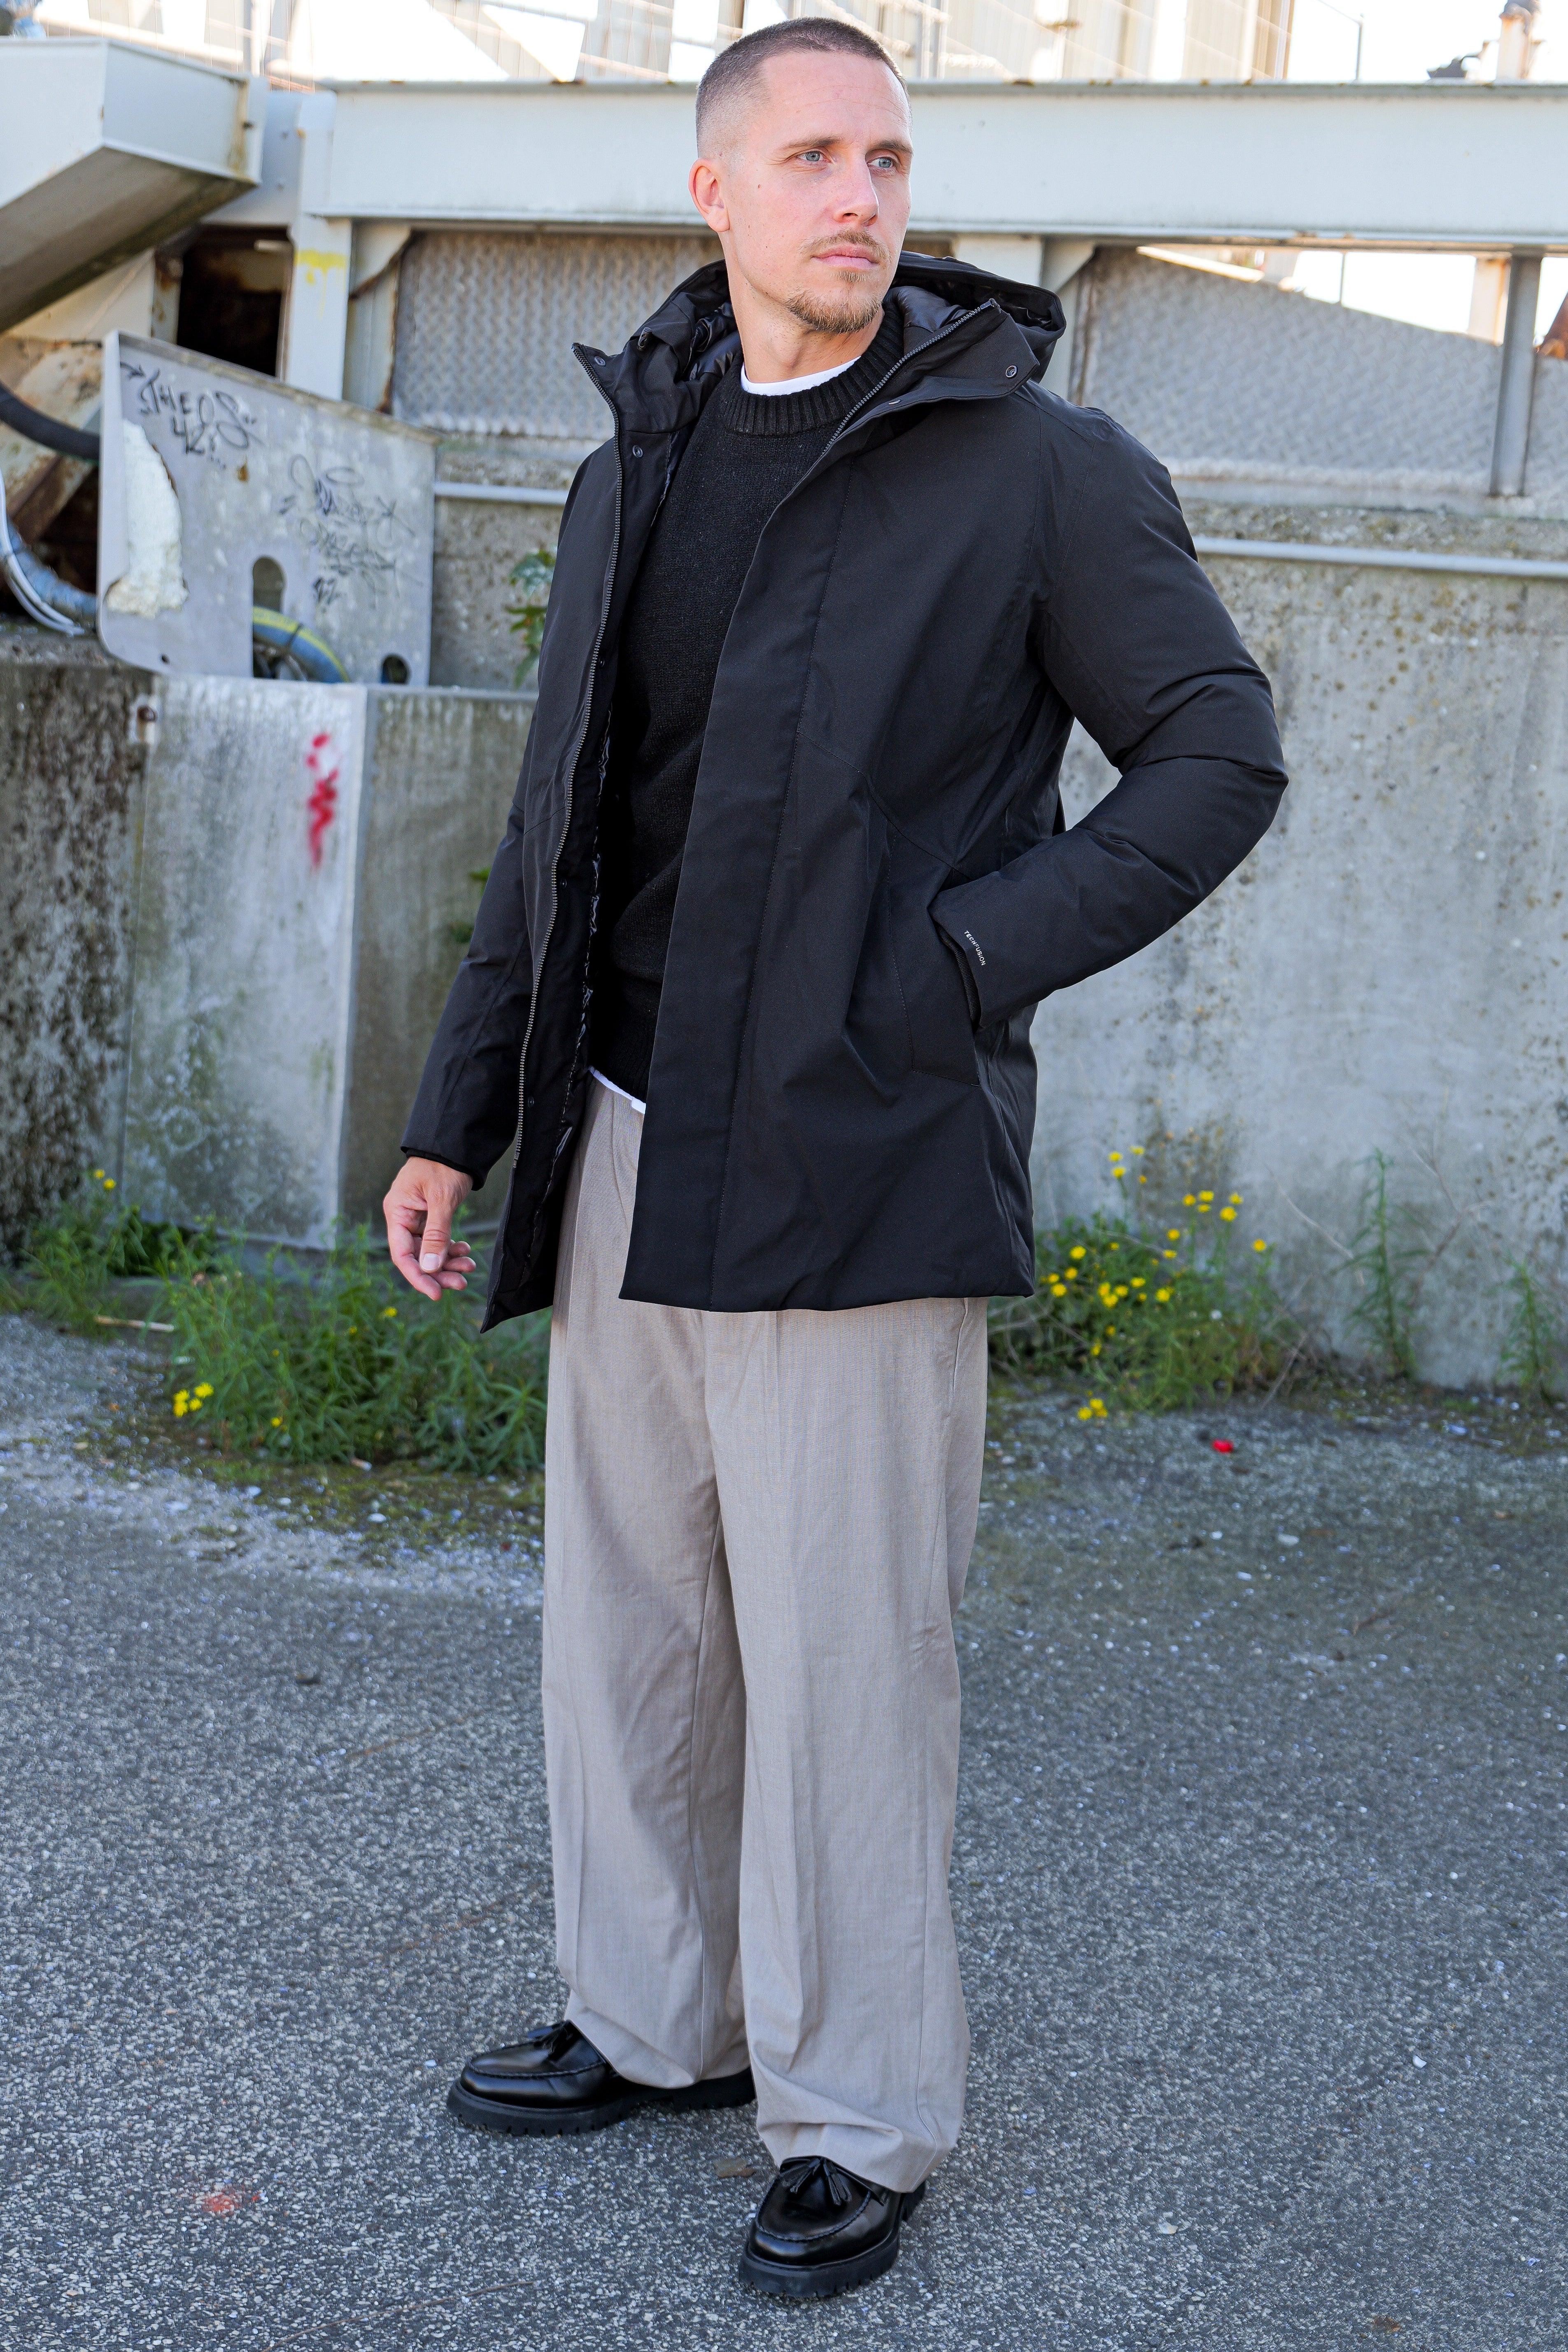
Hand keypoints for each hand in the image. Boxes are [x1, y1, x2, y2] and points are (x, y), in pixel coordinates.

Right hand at [384, 1158, 476, 1300]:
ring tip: (469, 1268)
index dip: (418, 1277)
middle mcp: (403, 1218)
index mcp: (397, 1213)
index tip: (436, 1294)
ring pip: (429, 1251)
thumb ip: (436, 1234)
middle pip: (417, 1256)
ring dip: (448, 1262)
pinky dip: (451, 1249)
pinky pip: (438, 1240)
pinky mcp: (430, 1216)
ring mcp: (416, 1218)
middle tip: (461, 1284)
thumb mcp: (441, 1199)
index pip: (402, 1255)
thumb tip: (429, 1267)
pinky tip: (465, 1252)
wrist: (455, 1145)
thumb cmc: (444, 1166)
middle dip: (439, 1272)